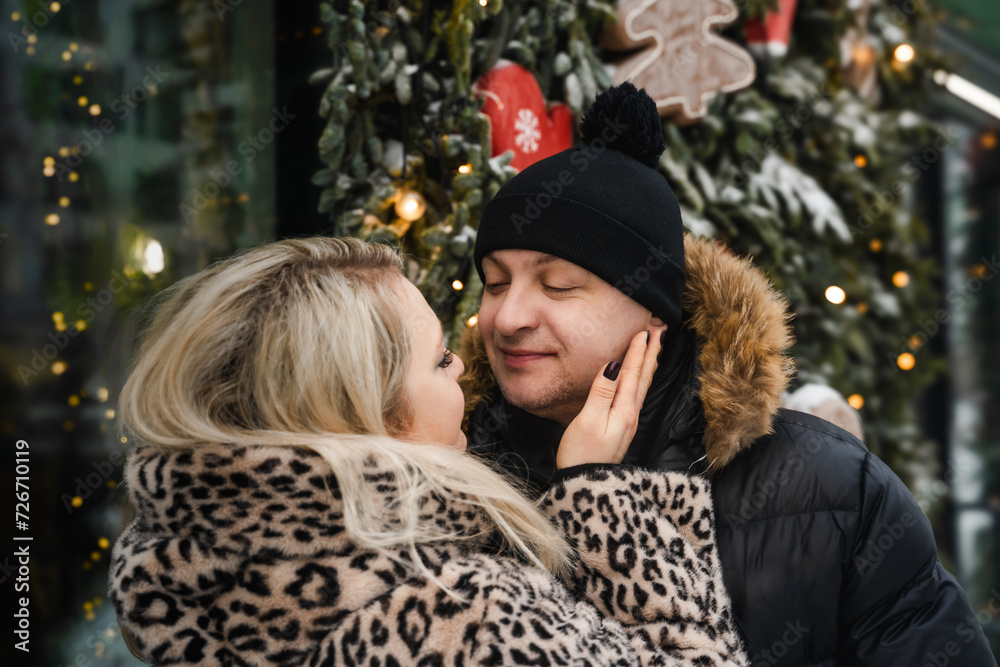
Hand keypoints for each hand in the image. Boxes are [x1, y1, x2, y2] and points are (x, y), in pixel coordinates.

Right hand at [556, 328, 664, 468]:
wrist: (585, 486)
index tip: (644, 330)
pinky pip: (636, 396)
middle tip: (659, 330)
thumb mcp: (588, 420)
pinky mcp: (622, 428)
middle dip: (651, 353)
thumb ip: (602, 392)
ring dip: (648, 365)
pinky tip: (639, 378)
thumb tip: (614, 365)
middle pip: (643, 378)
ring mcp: (628, 423)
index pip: (632, 373)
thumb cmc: (581, 454)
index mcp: (624, 410)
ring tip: (655, 348)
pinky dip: (641, 380)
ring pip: (642, 387)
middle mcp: (630, 415)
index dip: (637, 351)